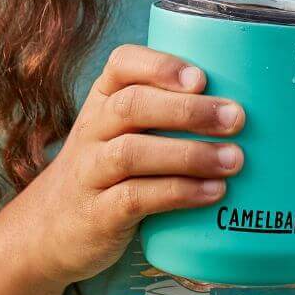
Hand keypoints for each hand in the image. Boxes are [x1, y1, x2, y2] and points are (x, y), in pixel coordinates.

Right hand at [0, 44, 245, 286]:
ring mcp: (90, 172)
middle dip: (187, 110)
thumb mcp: (121, 131)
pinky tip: (213, 192)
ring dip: (189, 154)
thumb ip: (165, 112)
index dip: (161, 66)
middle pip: (132, 106)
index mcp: (102, 99)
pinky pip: (135, 198)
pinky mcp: (97, 214)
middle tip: (236, 118)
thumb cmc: (108, 171)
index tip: (200, 78)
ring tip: (234, 160)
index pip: (121, 64)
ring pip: (133, 153)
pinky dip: (178, 193)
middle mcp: (92, 129)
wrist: (50, 230)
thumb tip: (244, 104)